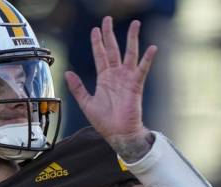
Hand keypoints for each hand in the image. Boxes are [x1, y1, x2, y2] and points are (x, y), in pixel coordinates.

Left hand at [64, 17, 156, 158]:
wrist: (117, 133)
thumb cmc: (104, 122)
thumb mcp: (86, 103)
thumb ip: (78, 88)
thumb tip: (68, 73)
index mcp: (104, 78)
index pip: (100, 55)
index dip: (98, 42)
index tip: (95, 30)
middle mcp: (116, 75)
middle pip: (113, 49)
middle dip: (110, 34)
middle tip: (108, 19)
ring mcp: (126, 79)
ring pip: (130, 53)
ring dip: (132, 39)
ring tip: (135, 24)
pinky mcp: (135, 85)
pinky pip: (142, 69)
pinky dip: (147, 59)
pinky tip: (152, 48)